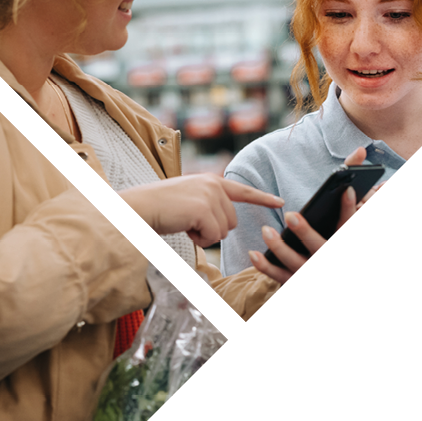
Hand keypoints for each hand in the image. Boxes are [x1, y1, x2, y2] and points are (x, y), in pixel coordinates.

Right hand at [121, 174, 283, 247]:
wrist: (141, 207)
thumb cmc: (160, 208)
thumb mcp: (189, 199)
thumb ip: (208, 204)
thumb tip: (224, 224)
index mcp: (211, 181)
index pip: (242, 190)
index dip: (262, 198)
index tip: (280, 202)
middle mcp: (214, 185)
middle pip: (232, 221)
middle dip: (213, 229)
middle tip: (189, 222)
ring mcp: (210, 196)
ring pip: (224, 231)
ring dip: (205, 235)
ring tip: (184, 223)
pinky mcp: (204, 209)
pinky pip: (213, 236)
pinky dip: (199, 239)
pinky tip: (184, 228)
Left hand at [248, 186, 356, 283]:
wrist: (331, 274)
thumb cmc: (335, 237)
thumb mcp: (346, 216)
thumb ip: (352, 185)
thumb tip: (360, 151)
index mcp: (344, 243)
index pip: (350, 225)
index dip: (350, 208)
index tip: (348, 190)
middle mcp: (330, 259)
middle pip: (320, 248)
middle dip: (306, 233)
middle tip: (291, 216)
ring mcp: (313, 272)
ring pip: (297, 264)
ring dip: (280, 248)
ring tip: (266, 230)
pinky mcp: (297, 282)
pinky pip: (280, 277)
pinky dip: (266, 267)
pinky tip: (253, 253)